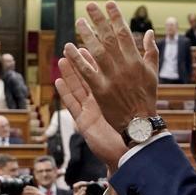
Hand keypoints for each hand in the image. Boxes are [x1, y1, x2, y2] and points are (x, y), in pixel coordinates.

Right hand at [54, 54, 128, 170]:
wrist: (132, 149)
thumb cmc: (134, 129)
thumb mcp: (135, 104)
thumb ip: (134, 86)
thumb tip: (137, 69)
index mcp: (111, 96)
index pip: (103, 74)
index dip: (96, 60)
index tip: (91, 44)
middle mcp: (99, 102)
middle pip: (87, 79)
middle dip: (80, 63)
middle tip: (72, 47)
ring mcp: (90, 112)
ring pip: (77, 89)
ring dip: (69, 74)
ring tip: (62, 59)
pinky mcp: (84, 123)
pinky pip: (73, 106)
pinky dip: (65, 94)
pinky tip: (58, 82)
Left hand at [69, 2, 159, 130]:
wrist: (140, 124)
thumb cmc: (147, 98)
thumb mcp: (153, 74)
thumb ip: (151, 51)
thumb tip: (148, 32)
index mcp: (137, 61)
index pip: (125, 33)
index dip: (116, 17)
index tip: (109, 4)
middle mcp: (124, 67)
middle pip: (109, 38)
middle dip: (99, 20)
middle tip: (90, 6)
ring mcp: (111, 79)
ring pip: (97, 52)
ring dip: (87, 35)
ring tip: (79, 21)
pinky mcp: (100, 91)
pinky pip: (86, 72)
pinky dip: (77, 59)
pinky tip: (68, 48)